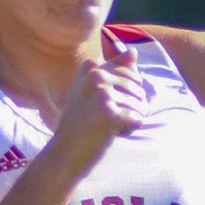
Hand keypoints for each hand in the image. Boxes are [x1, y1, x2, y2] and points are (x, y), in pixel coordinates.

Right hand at [44, 43, 145, 175]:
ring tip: (105, 126)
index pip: (131, 74)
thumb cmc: (81, 123)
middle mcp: (96, 75)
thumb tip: (133, 51)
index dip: (123, 95)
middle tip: (103, 118)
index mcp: (91, 67)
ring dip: (129, 120)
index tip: (99, 105)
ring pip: (141, 104)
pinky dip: (128, 131)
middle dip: (130, 106)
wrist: (64, 153)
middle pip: (138, 88)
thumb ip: (115, 70)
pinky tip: (108, 134)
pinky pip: (138, 120)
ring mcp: (102, 94)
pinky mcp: (109, 113)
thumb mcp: (93, 91)